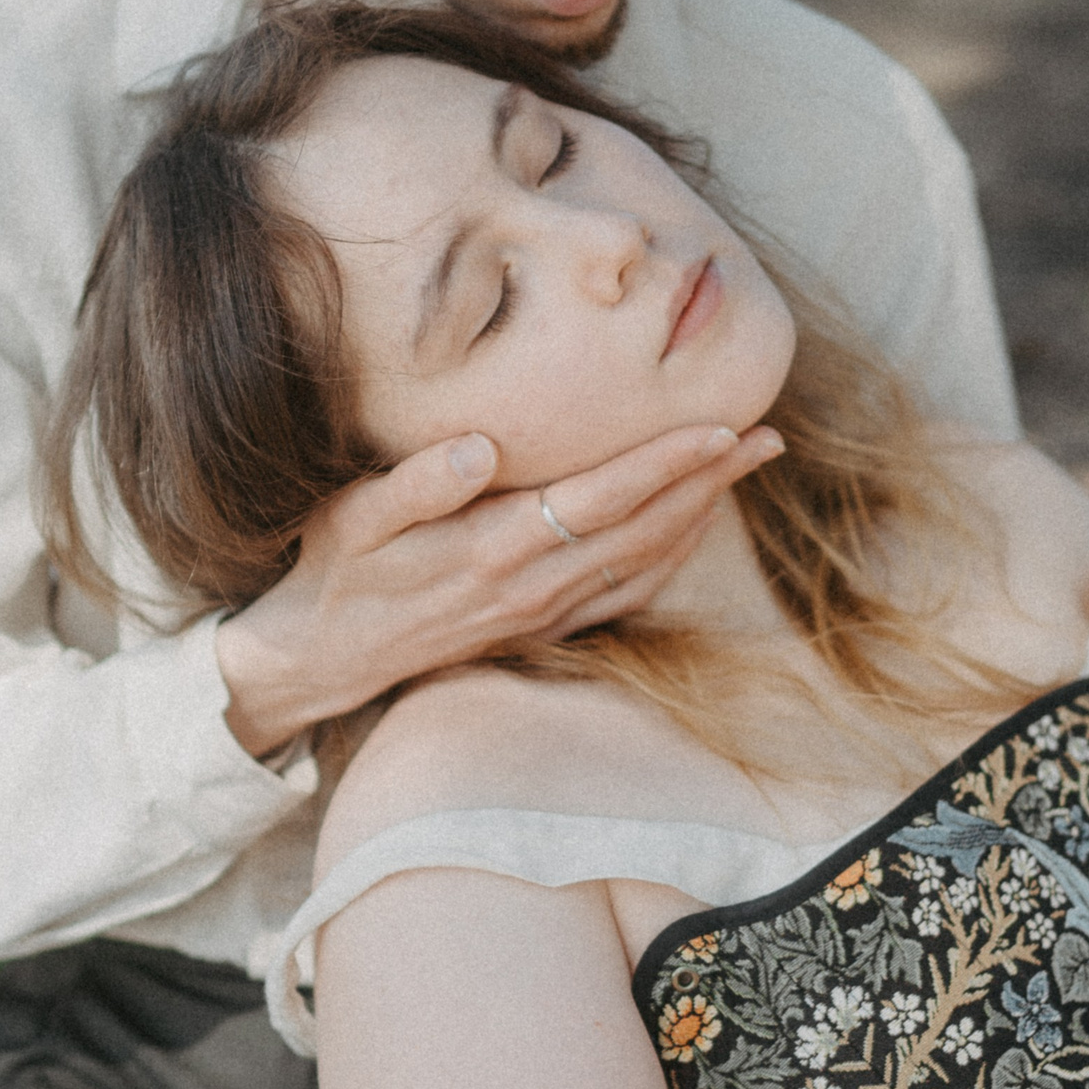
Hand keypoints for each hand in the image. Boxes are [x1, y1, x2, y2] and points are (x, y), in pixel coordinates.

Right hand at [217, 420, 782, 755]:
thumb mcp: (354, 519)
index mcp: (495, 548)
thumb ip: (416, 484)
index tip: (723, 428)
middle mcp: (532, 585)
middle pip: (643, 528)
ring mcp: (541, 614)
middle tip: (769, 437)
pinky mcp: (539, 629)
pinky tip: (691, 527)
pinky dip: (668, 557)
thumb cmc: (336, 571)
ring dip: (700, 514)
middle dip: (710, 481)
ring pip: (643, 561)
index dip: (666, 464)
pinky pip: (623, 593)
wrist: (319, 659)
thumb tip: (478, 448)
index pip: (602, 498)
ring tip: (746, 467)